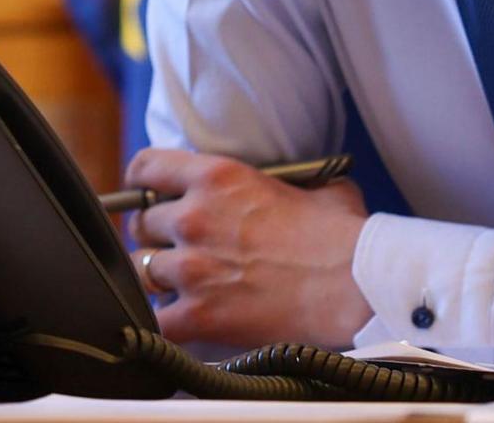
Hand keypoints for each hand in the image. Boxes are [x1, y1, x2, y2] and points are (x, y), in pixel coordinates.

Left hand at [123, 147, 371, 348]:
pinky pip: (155, 321)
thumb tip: (305, 187)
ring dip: (158, 279)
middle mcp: (195, 217)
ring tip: (181, 287)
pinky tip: (177, 324)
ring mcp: (192, 267)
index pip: (147, 168)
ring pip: (142, 270)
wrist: (354, 290)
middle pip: (142, 224)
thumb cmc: (344, 239)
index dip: (140, 182)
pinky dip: (162, 325)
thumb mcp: (320, 188)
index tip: (144, 193)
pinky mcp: (198, 314)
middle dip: (156, 236)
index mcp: (217, 177)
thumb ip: (294, 183)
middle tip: (178, 248)